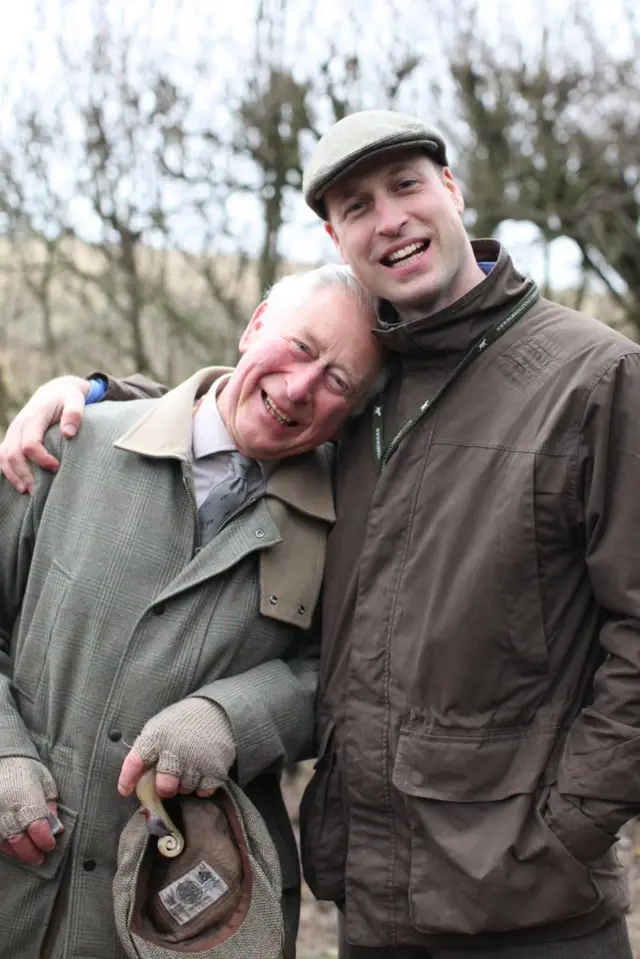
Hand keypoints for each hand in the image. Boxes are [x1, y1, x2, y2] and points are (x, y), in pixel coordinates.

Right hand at [0, 376, 89, 493]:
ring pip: (4, 457)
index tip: (57, 467)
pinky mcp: (12, 438)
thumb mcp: (76, 399)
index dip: (41, 459)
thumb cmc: (68, 398)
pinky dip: (8, 471)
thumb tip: (68, 434)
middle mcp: (19, 424)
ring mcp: (13, 432)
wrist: (54, 392)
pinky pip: (3, 456)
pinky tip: (20, 484)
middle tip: (40, 491)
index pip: (30, 443)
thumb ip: (74, 414)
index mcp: (34, 416)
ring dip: (14, 476)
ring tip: (28, 492)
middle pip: (13, 454)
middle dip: (25, 474)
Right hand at [0, 758, 60, 865]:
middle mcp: (8, 807)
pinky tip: (13, 848)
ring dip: (17, 853)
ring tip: (28, 855)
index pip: (37, 826)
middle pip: (18, 839)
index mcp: (26, 797)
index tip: (50, 845)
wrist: (2, 758)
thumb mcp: (44, 781)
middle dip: (30, 853)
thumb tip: (55, 827)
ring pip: (4, 842)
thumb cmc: (26, 769)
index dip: (44, 841)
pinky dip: (4, 846)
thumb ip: (50, 805)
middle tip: (40, 858)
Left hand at [117, 698, 235, 799]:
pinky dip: (202, 786)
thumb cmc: (181, 722)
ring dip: (185, 784)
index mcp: (156, 738)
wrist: (216, 709)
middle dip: (165, 788)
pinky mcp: (215, 767)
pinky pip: (204, 790)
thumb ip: (148, 749)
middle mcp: (175, 750)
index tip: (125, 791)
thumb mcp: (159, 727)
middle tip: (170, 782)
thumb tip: (135, 777)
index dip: (127, 779)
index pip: (135, 762)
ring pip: (186, 789)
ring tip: (189, 768)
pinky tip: (202, 772)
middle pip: (165, 787)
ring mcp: (196, 760)